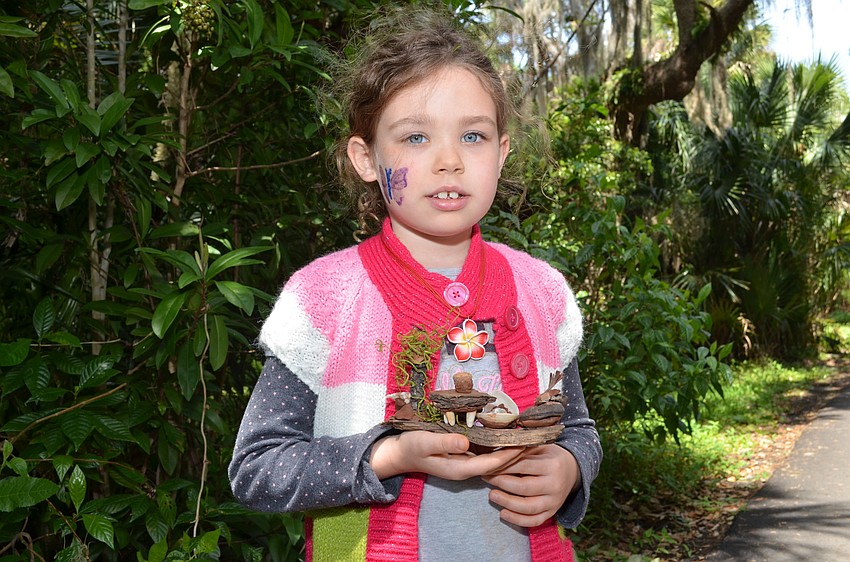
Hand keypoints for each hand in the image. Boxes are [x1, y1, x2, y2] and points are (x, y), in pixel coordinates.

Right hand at [370, 431, 523, 480]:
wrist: (400, 453)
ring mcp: (465, 463)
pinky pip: (487, 454)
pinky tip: (509, 437)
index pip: (492, 464)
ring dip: (511, 449)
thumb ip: (444, 443)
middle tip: (537, 440)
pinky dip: (499, 446)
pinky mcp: (463, 456)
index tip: (526, 445)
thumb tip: (465, 442)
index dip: (510, 455)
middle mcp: (466, 468)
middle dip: (517, 453)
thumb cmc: (411, 447)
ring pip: (494, 459)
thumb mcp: (424, 442)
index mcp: (460, 469)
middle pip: (497, 464)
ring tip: (530, 438)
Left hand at [482, 444, 579, 527]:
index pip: (523, 465)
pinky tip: (503, 513)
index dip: (503, 465)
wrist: (572, 470)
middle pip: (524, 487)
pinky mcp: (552, 513)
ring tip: (491, 495)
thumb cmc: (549, 456)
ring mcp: (555, 501)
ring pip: (528, 507)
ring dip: (507, 502)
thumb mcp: (540, 447)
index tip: (488, 464)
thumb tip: (496, 452)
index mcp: (552, 465)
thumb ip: (522, 450)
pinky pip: (534, 521)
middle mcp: (555, 485)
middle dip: (501, 483)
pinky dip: (517, 520)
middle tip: (485, 477)